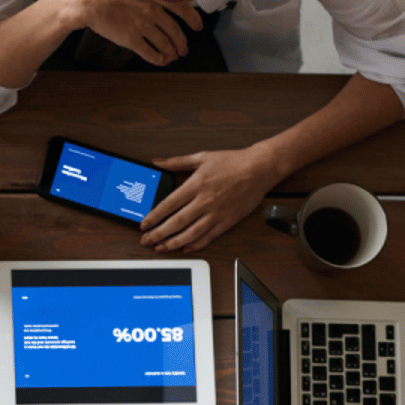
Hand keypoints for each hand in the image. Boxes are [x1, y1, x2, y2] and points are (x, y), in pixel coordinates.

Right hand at [68, 0, 203, 65]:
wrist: (89, 0)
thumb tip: (158, 8)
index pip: (182, 9)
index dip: (192, 20)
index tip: (198, 26)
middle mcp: (153, 11)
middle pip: (175, 31)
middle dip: (181, 43)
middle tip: (183, 50)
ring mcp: (142, 26)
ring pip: (164, 44)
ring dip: (170, 53)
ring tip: (171, 57)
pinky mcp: (131, 39)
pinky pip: (149, 53)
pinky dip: (158, 59)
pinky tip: (160, 61)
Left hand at [140, 146, 283, 252]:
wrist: (260, 168)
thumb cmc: (233, 162)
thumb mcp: (202, 157)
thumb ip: (177, 162)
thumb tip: (157, 162)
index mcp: (197, 184)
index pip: (169, 204)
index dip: (154, 217)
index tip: (143, 225)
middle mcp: (206, 200)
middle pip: (177, 222)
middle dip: (159, 234)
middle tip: (146, 241)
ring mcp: (217, 212)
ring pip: (192, 233)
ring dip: (174, 243)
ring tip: (161, 248)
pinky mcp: (228, 220)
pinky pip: (210, 236)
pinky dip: (196, 244)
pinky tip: (185, 248)